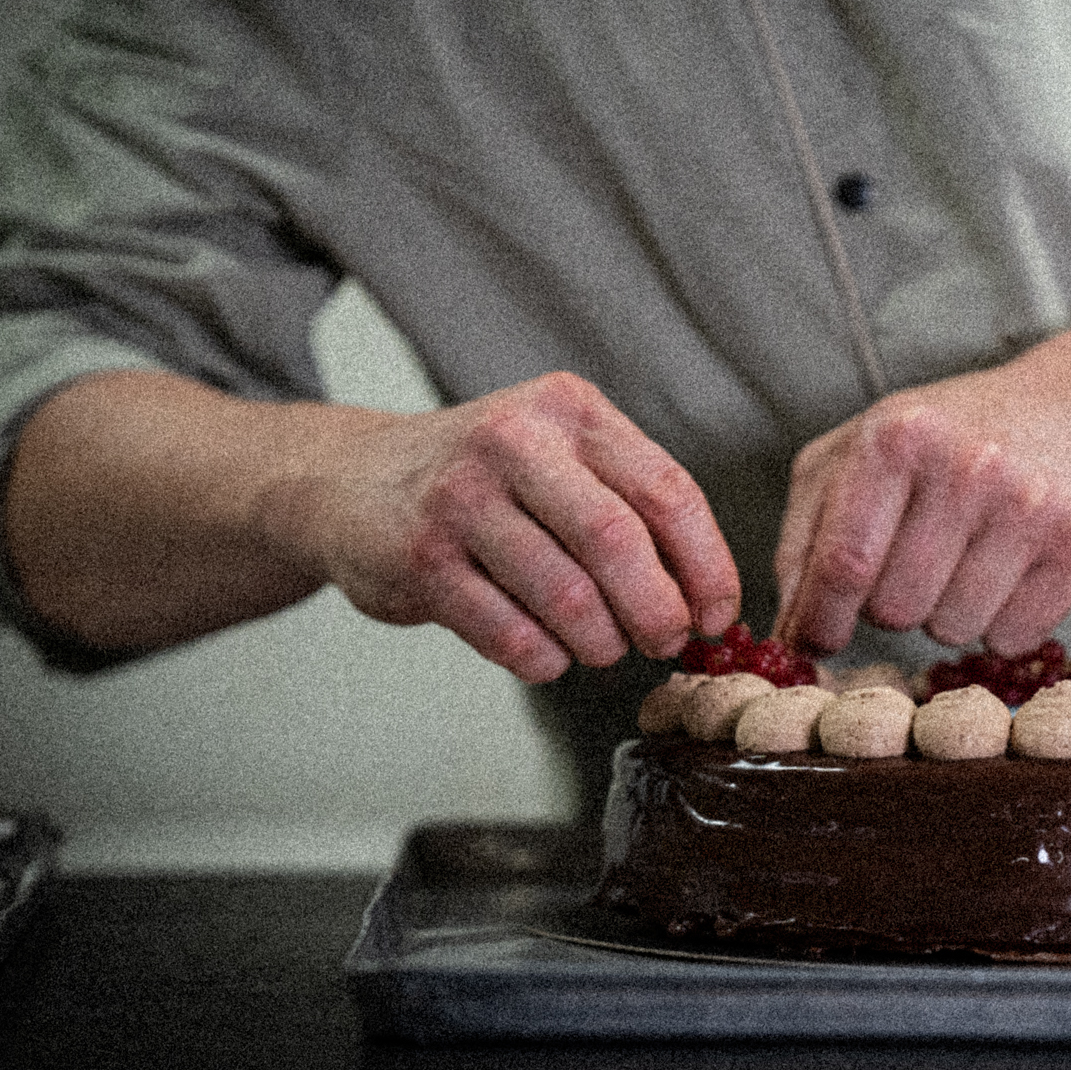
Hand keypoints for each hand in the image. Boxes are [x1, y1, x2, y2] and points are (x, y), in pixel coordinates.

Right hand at [280, 372, 740, 681]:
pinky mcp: (420, 557)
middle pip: (618, 541)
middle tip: (666, 642)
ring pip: (566, 595)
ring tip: (603, 648)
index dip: (706, 565)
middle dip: (658, 610)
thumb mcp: (560, 456)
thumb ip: (630, 506)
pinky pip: (508, 633)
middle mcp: (515, 440)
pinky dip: (544, 659)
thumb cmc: (486, 479)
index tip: (719, 615)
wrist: (351, 479)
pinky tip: (548, 654)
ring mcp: (460, 497)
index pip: (667, 490)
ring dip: (601, 642)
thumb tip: (707, 599)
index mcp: (570, 410)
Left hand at [771, 366, 1070, 657]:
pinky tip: (1008, 572)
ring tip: (963, 559)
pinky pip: (1012, 640)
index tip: (818, 640)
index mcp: (899, 435)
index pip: (842, 563)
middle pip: (895, 608)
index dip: (820, 619)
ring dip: (945, 615)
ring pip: (953, 631)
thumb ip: (804, 540)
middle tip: (911, 564)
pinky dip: (1000, 625)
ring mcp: (1032, 508)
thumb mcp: (855, 456)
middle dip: (888, 606)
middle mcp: (969, 466)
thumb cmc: (942, 439)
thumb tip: (786, 638)